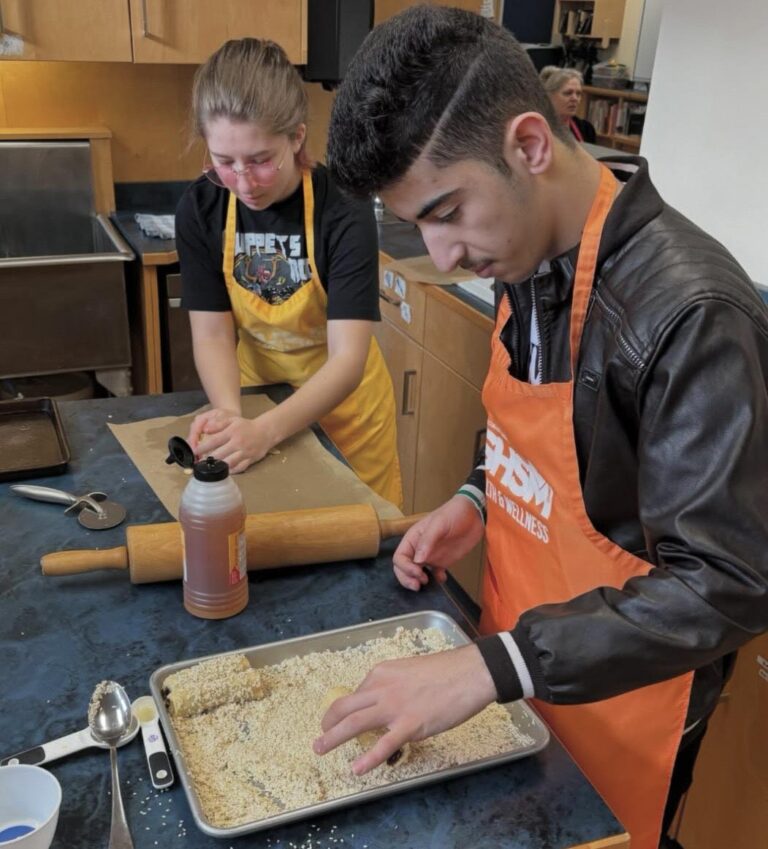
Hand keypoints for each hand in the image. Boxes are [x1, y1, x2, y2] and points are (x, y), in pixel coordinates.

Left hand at [188, 409, 277, 473]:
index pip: (214, 441)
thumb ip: (218, 424)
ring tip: (208, 468)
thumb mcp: (232, 420)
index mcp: (232, 432)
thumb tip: (205, 429)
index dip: (202, 447)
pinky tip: (223, 472)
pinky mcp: (250, 460)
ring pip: (229, 462)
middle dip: (207, 459)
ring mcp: (245, 452)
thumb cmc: (246, 426)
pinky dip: (230, 471)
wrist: (265, 432)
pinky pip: (239, 468)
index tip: (194, 451)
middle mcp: (238, 443)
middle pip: (220, 454)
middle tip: (198, 462)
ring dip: (218, 466)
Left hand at [313, 644, 497, 774]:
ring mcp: (394, 707)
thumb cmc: (448, 671)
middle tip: (322, 734)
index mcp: (383, 672)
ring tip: (320, 749)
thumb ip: (395, 686)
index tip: (348, 718)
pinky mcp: (410, 724)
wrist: (471, 672)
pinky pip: (383, 745)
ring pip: (354, 723)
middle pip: (345, 706)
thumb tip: (388, 702)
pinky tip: (357, 769)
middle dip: (328, 722)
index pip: (358, 693)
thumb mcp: (411, 670)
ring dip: (332, 738)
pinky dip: (367, 758)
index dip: (351, 708)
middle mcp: (382, 687)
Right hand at [393, 495, 484, 590]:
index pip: (399, 557)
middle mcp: (418, 549)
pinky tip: (443, 578)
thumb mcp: (438, 524)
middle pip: (404, 568)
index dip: (405, 568)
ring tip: (428, 583)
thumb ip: (427, 541)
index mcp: (413, 538)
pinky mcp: (443, 561)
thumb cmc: (453, 514)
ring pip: (417, 574)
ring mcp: (430, 556)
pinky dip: (437, 580)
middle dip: (407, 579)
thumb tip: (417, 561)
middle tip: (418, 585)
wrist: (473, 514)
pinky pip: (435, 575)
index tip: (418, 572)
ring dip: (418, 581)